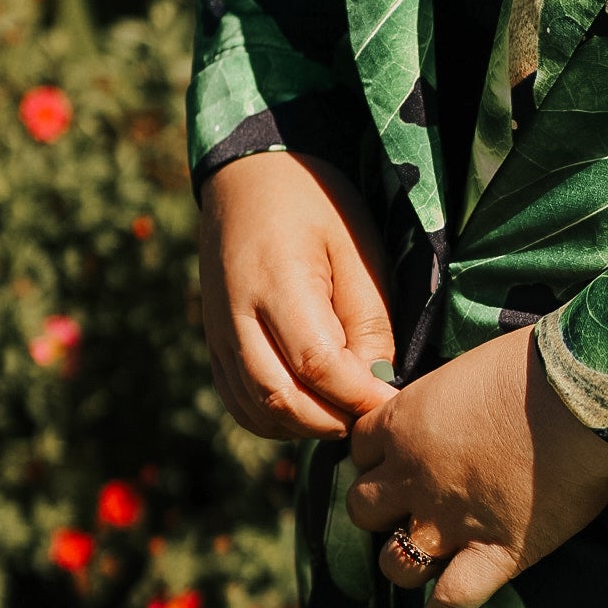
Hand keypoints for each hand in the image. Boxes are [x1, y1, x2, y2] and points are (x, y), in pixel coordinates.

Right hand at [198, 151, 394, 439]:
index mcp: (275, 281)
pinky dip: (278, 422)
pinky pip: (240, 404)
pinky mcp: (214, 346)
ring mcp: (218, 334)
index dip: (357, 395)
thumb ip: (368, 320)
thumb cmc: (315, 207)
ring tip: (346, 413)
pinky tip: (312, 410)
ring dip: (306, 427)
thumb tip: (376, 385)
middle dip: (332, 420)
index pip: (315, 363)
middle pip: (280, 398)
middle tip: (371, 416)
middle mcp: (235, 315)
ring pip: (257, 411)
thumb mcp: (357, 250)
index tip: (393, 403)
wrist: (248, 180)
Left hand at [346, 327, 607, 607]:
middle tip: (412, 506)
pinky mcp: (494, 555)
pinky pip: (451, 600)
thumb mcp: (466, 371)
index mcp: (404, 424)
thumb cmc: (533, 368)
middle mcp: (414, 477)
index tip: (399, 459)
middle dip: (381, 510)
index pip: (360, 450)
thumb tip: (452, 411)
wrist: (581, 396)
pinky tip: (452, 606)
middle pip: (362, 508)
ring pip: (394, 563)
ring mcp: (449, 522)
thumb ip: (444, 401)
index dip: (379, 457)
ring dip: (405, 562)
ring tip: (430, 556)